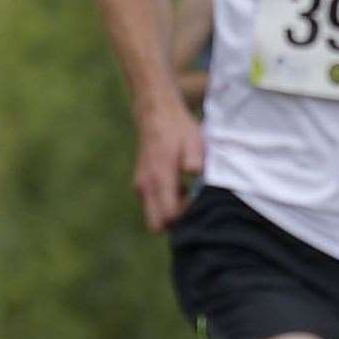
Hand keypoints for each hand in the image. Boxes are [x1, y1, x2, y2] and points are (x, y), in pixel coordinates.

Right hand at [132, 96, 204, 232]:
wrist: (156, 113)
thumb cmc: (178, 129)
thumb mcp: (193, 141)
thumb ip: (194, 160)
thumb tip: (195, 174)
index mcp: (159, 178)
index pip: (168, 217)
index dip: (185, 215)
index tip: (197, 199)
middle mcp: (146, 186)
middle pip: (157, 225)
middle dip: (175, 221)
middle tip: (191, 202)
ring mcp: (141, 186)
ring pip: (154, 215)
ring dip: (171, 210)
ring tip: (188, 189)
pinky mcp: (141, 183)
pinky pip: (153, 204)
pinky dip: (166, 201)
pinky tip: (180, 185)